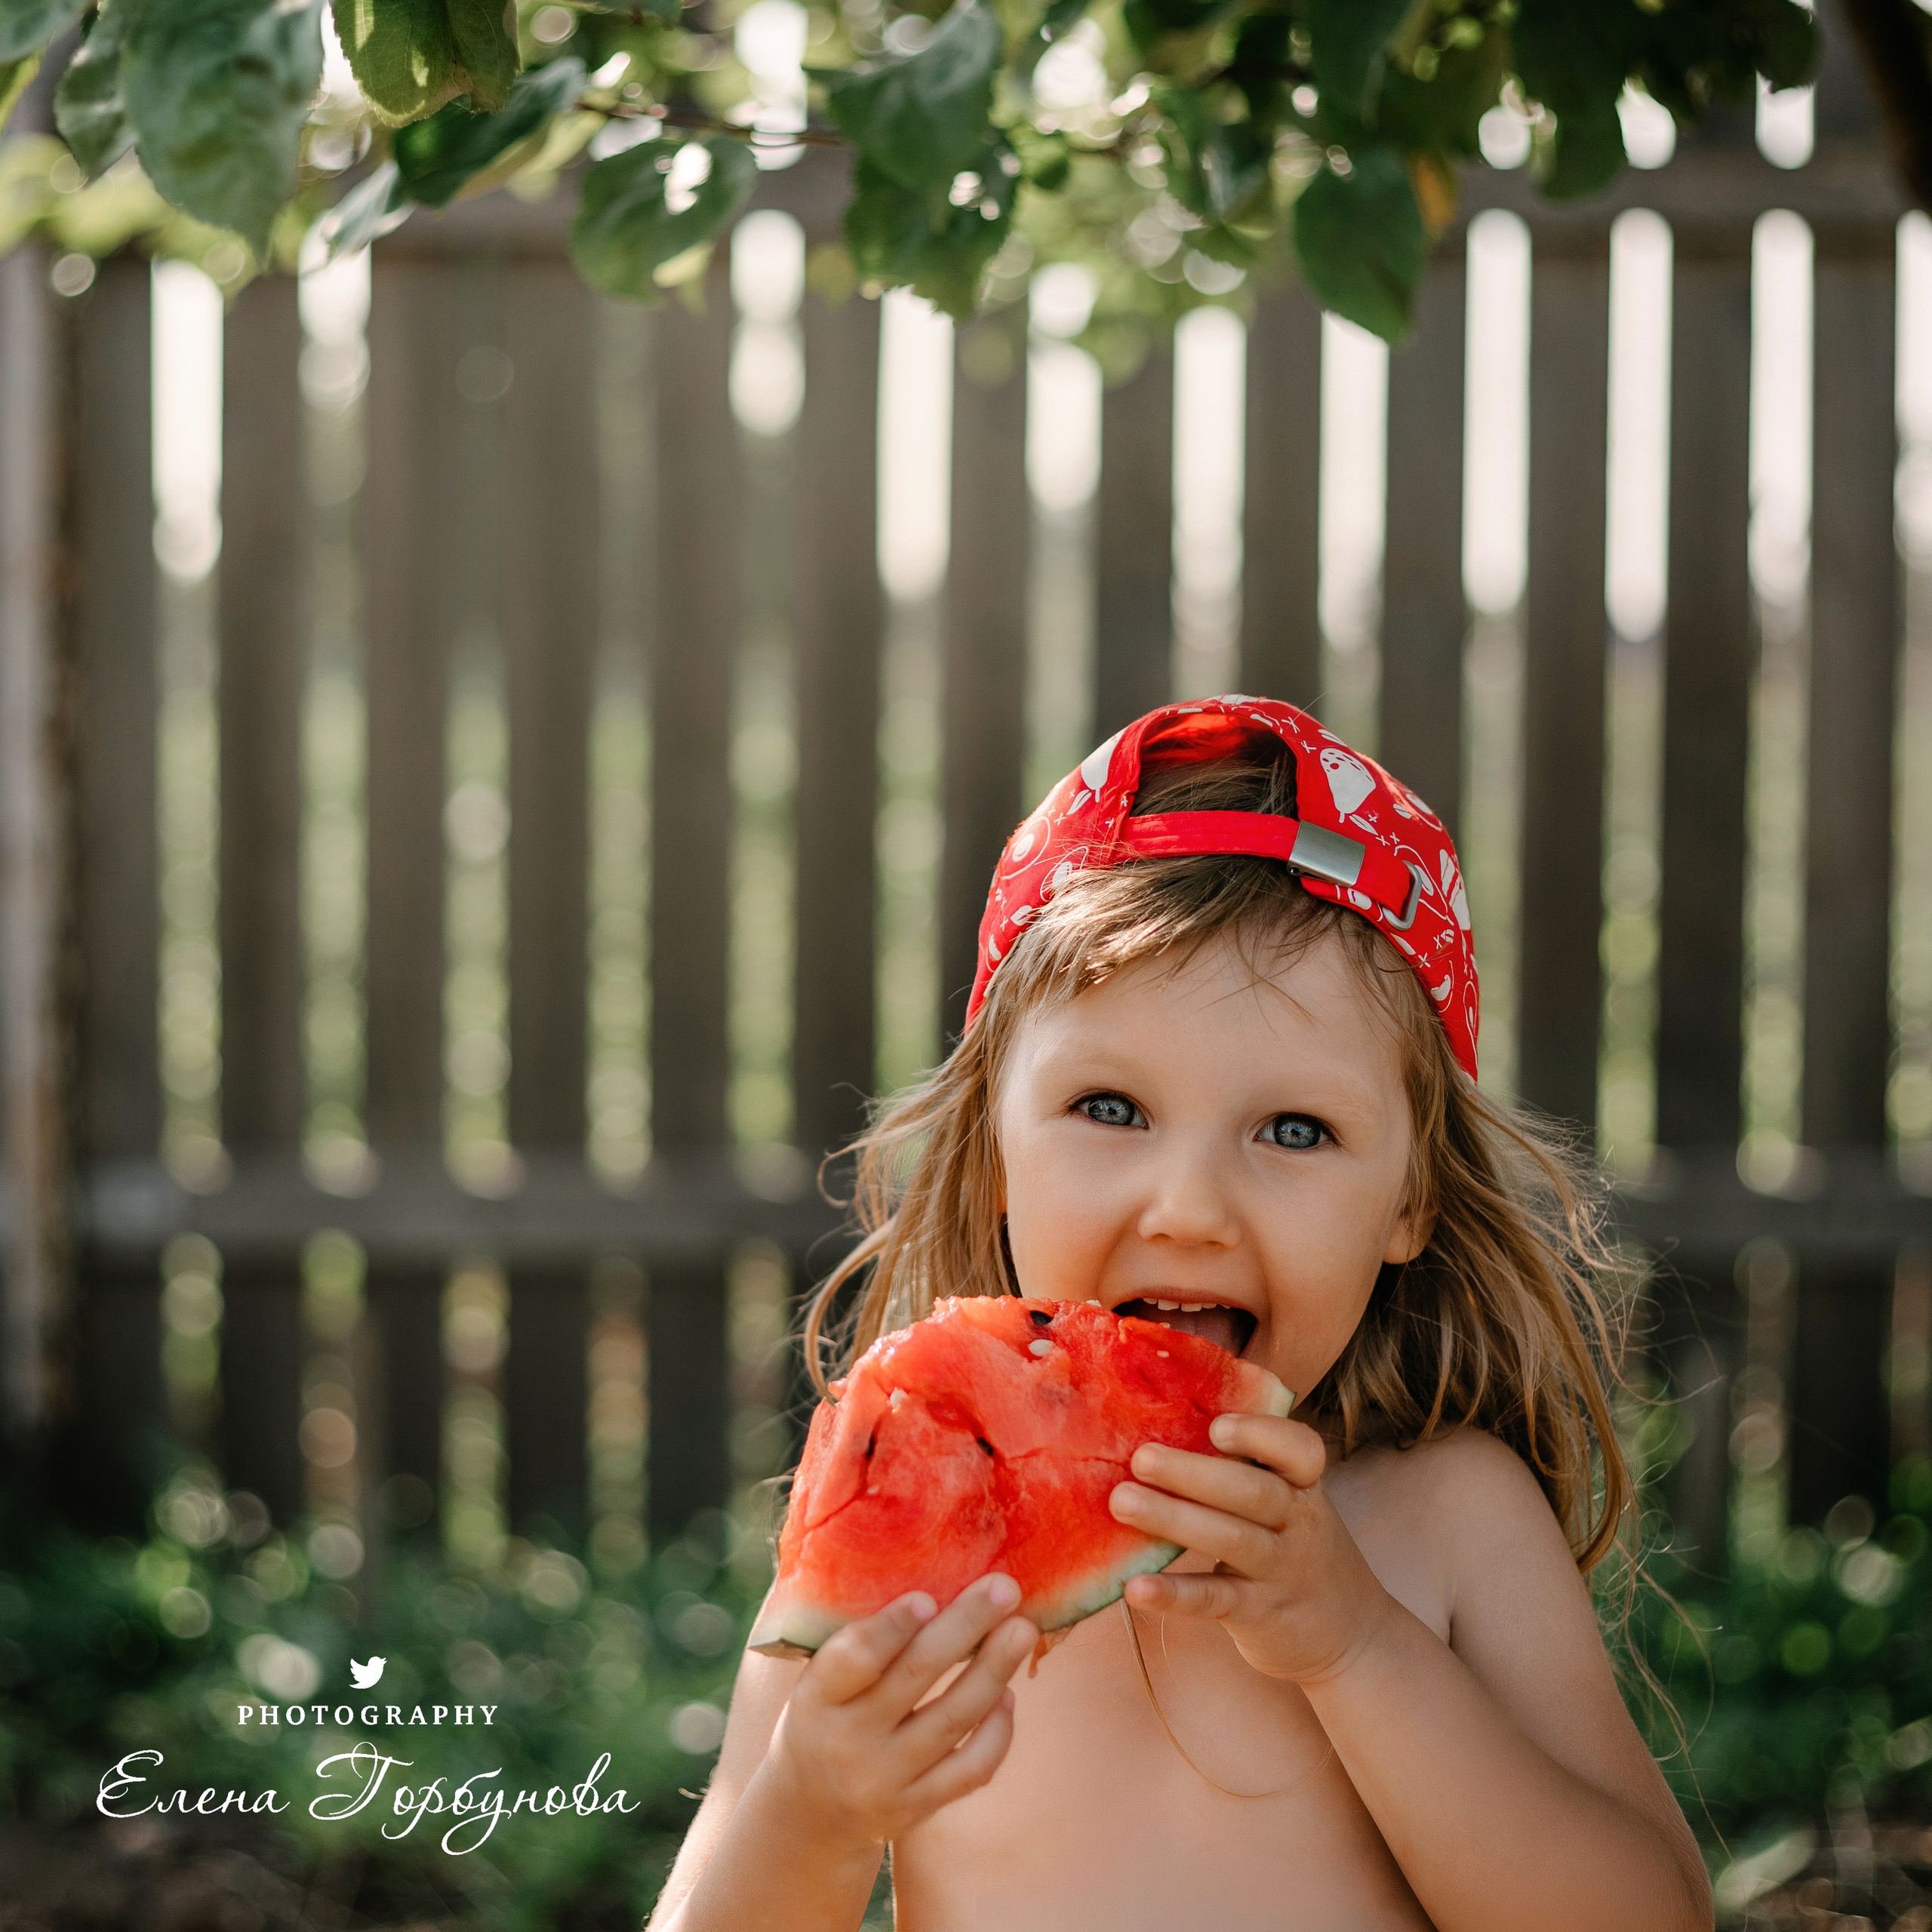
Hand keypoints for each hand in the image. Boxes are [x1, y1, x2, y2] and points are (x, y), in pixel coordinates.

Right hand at [759, 1575, 1037, 1853]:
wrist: (808, 1815)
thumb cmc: (825, 1719)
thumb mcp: (820, 1683)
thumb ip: (862, 1644)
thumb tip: (935, 1584)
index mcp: (816, 1698)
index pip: (852, 1660)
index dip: (891, 1628)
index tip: (928, 1596)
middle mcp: (847, 1742)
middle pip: (914, 1677)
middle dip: (965, 1627)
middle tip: (1004, 1589)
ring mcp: (884, 1780)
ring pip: (951, 1721)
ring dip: (993, 1670)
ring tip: (1022, 1630)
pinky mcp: (917, 1808)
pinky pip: (970, 1769)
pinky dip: (996, 1730)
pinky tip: (1007, 1695)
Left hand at [1110, 1413, 1392, 1683]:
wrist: (1352, 1638)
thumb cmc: (1298, 1550)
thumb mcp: (1292, 1506)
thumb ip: (1247, 1471)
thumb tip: (1164, 1426)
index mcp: (1303, 1487)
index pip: (1301, 1451)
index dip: (1260, 1434)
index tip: (1216, 1426)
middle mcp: (1298, 1524)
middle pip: (1253, 1492)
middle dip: (1194, 1473)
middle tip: (1141, 1458)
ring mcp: (1281, 1571)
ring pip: (1232, 1540)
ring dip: (1175, 1519)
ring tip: (1122, 1502)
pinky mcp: (1260, 1614)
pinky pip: (1216, 1600)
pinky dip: (1175, 1594)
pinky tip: (1136, 1588)